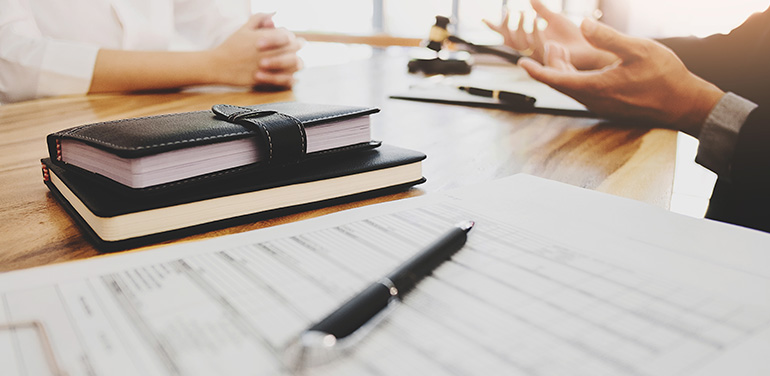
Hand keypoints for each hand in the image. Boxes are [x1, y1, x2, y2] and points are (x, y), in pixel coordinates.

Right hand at [208, 13, 302, 88]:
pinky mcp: (267, 80)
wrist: (218, 65)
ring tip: (293, 62)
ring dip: (296, 61)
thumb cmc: (232, 46)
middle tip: (294, 48)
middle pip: (294, 48)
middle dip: (296, 47)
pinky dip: (292, 78)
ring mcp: (268, 67)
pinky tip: (292, 77)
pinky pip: (287, 80)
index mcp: (264, 37)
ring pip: (295, 64)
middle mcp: (268, 52)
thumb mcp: (245, 28)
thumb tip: (274, 15)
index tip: (289, 39)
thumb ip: (260, 18)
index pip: (288, 35)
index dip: (290, 37)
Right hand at [483, 0, 615, 69]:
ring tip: (526, 12)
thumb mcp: (555, 18)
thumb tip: (530, 0)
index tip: (483, 19)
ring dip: (520, 26)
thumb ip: (542, 9)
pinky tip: (538, 18)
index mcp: (529, 40)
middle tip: (513, 11)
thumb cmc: (572, 36)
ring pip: (520, 43)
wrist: (590, 49)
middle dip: (507, 25)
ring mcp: (538, 53)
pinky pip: (536, 44)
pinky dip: (535, 29)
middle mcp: (531, 49)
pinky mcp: (548, 56)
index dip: (495, 28)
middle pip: (509, 41)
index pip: (507, 35)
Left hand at [518, 19, 724, 136]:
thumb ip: (608, 38)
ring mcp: (600, 105)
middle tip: (550, 43)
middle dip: (550, 62)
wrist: (683, 103)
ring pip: (570, 88)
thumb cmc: (664, 76)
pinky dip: (574, 77)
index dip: (536, 70)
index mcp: (595, 87)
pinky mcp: (608, 106)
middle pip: (560, 82)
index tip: (521, 62)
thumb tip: (583, 25)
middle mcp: (593, 100)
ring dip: (563, 70)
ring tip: (561, 49)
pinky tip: (582, 65)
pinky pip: (582, 92)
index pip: (555, 79)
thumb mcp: (638, 49)